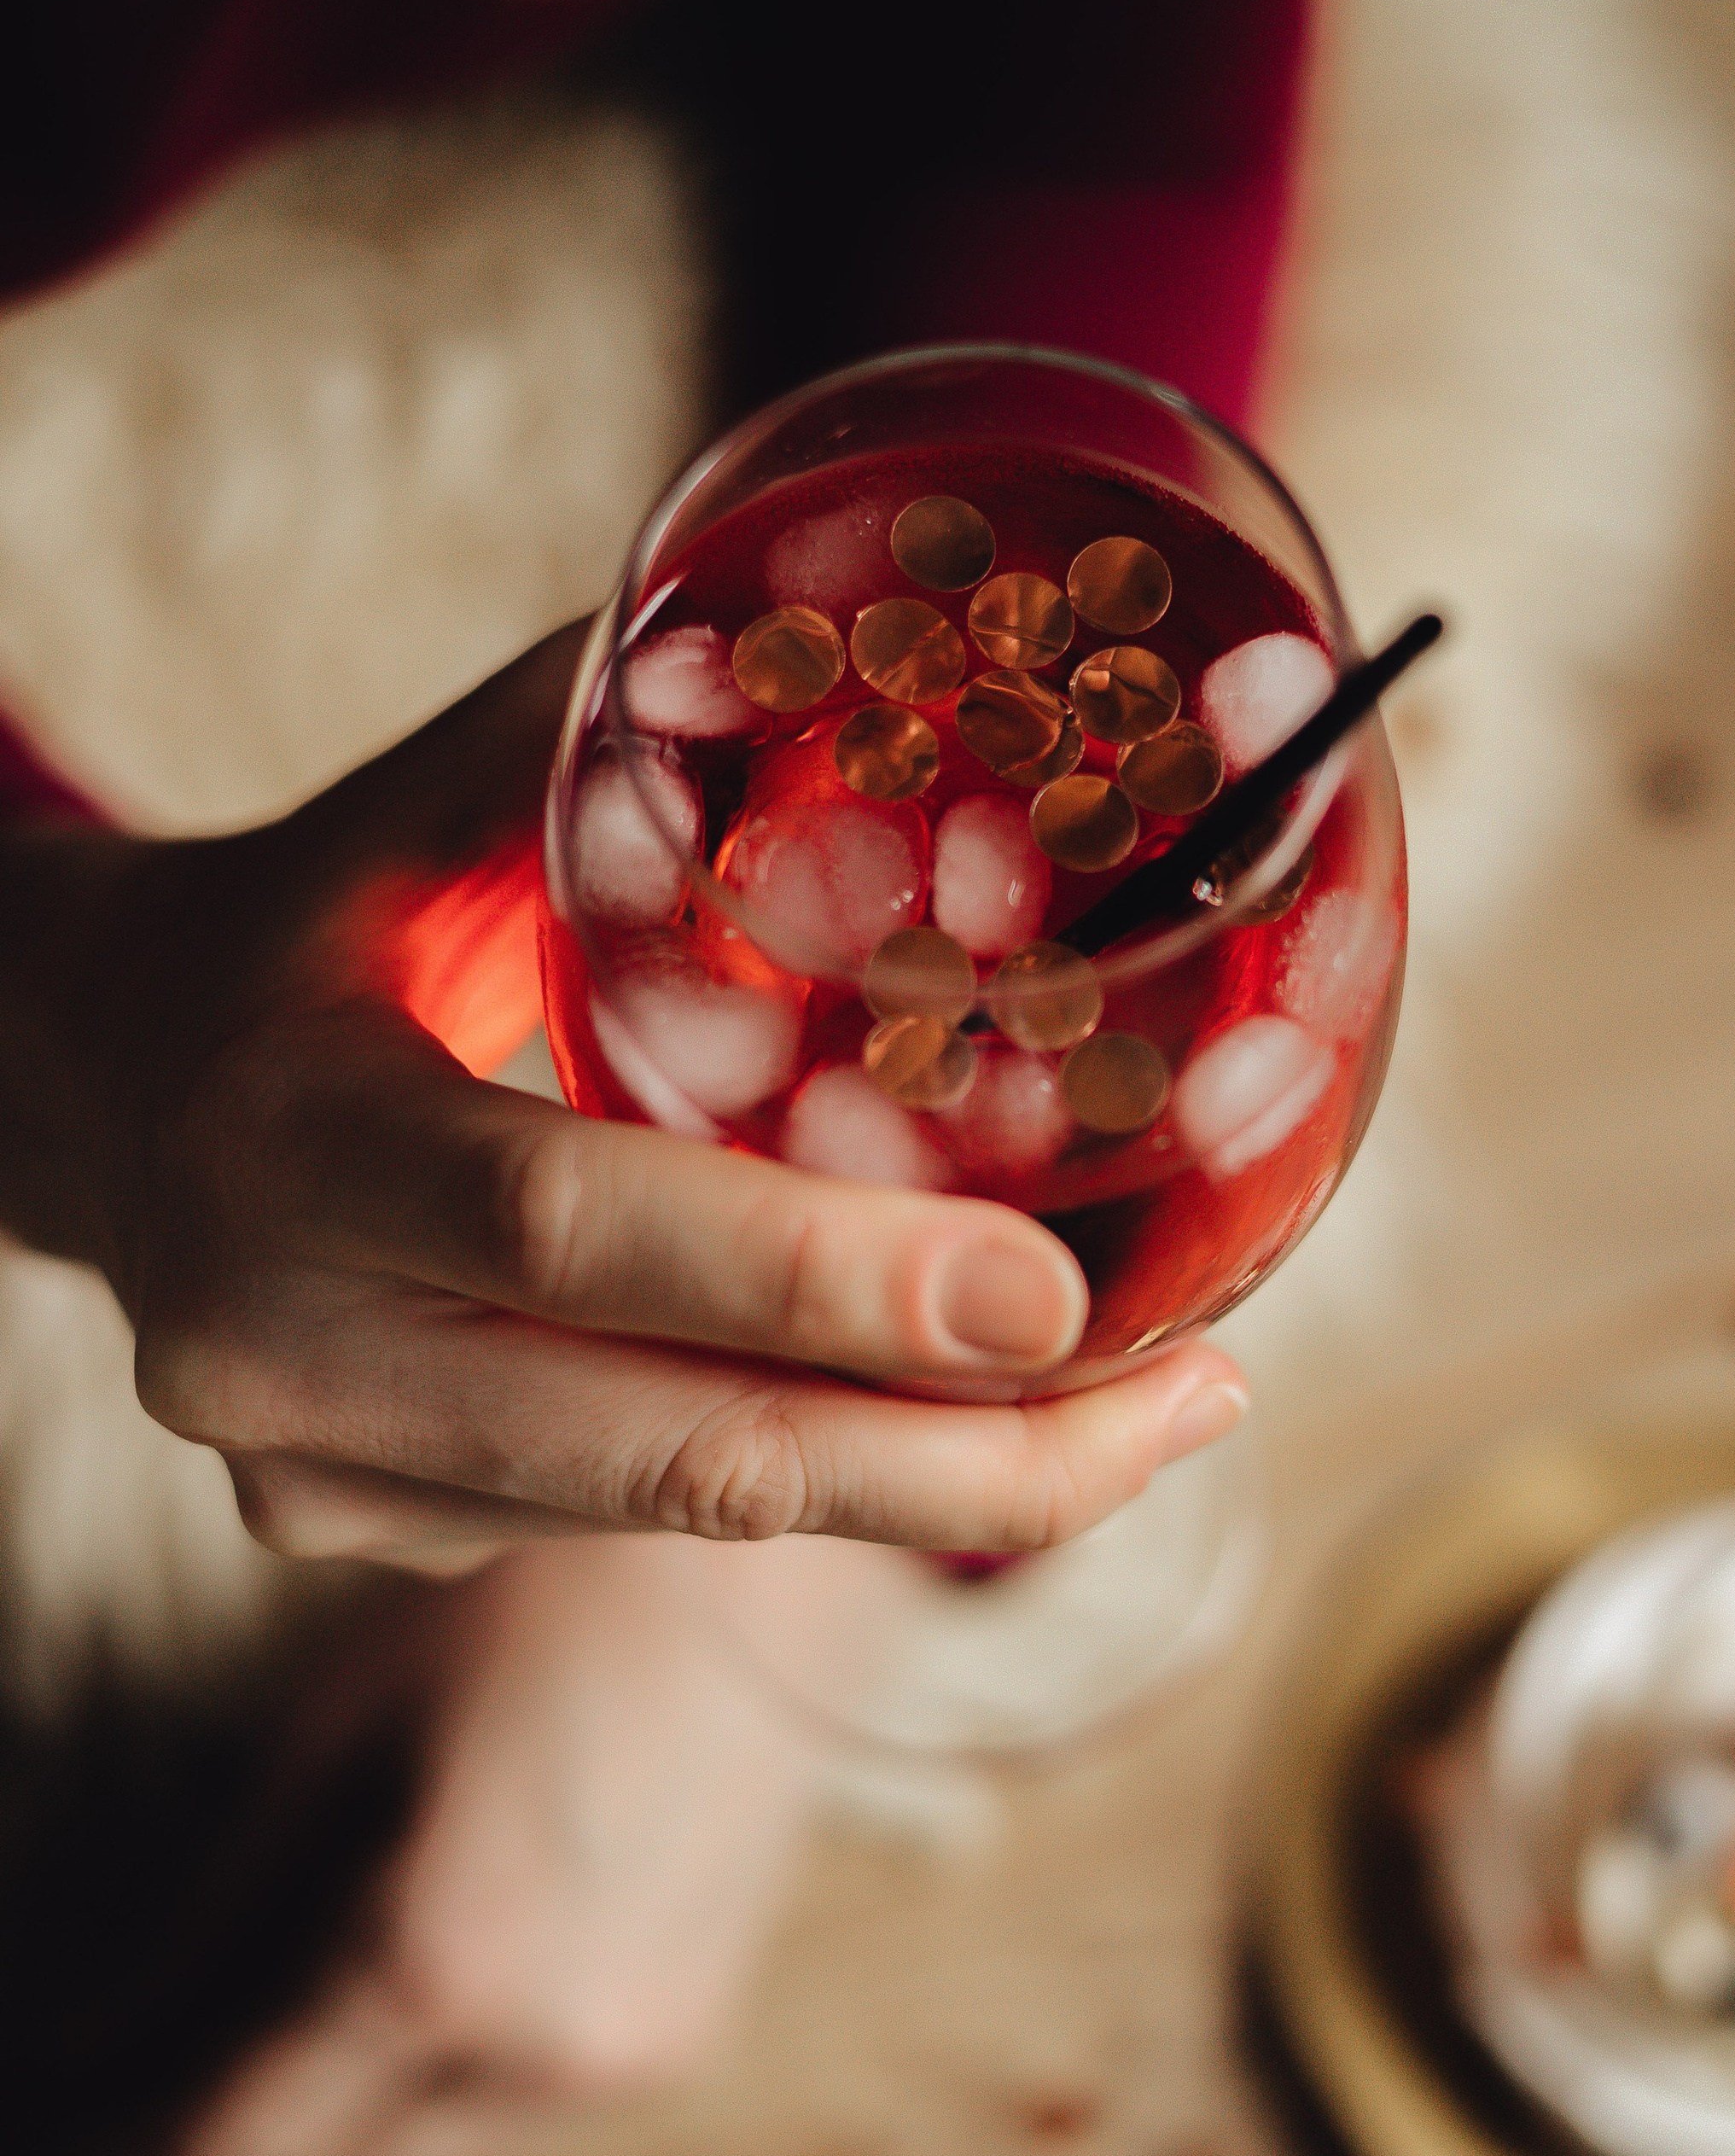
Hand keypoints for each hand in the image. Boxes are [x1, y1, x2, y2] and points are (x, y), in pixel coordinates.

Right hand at [0, 624, 1247, 1574]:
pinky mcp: (376, 1539)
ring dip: (935, 1481)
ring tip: (1152, 1408)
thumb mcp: (413, 807)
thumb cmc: (299, 919)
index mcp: (289, 1132)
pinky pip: (642, 1523)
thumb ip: (615, 738)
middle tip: (1202, 1404)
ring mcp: (326, 1475)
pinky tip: (963, 1415)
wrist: (78, 1092)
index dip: (819, 1277)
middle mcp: (291, 1347)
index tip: (1057, 1301)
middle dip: (963, 1465)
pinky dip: (823, 1474)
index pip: (574, 1223)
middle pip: (675, 1457)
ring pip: (684, 1517)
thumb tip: (878, 616)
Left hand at [158, 1535, 827, 2155]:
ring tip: (198, 2121)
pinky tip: (363, 2046)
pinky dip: (406, 2113)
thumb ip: (215, 1923)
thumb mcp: (339, 1736)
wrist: (767, 1568)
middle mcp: (543, 2053)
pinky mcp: (679, 2039)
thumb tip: (93, 2051)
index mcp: (440, 1966)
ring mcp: (626, 2061)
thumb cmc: (533, 1600)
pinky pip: (500, 2126)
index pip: (215, 2152)